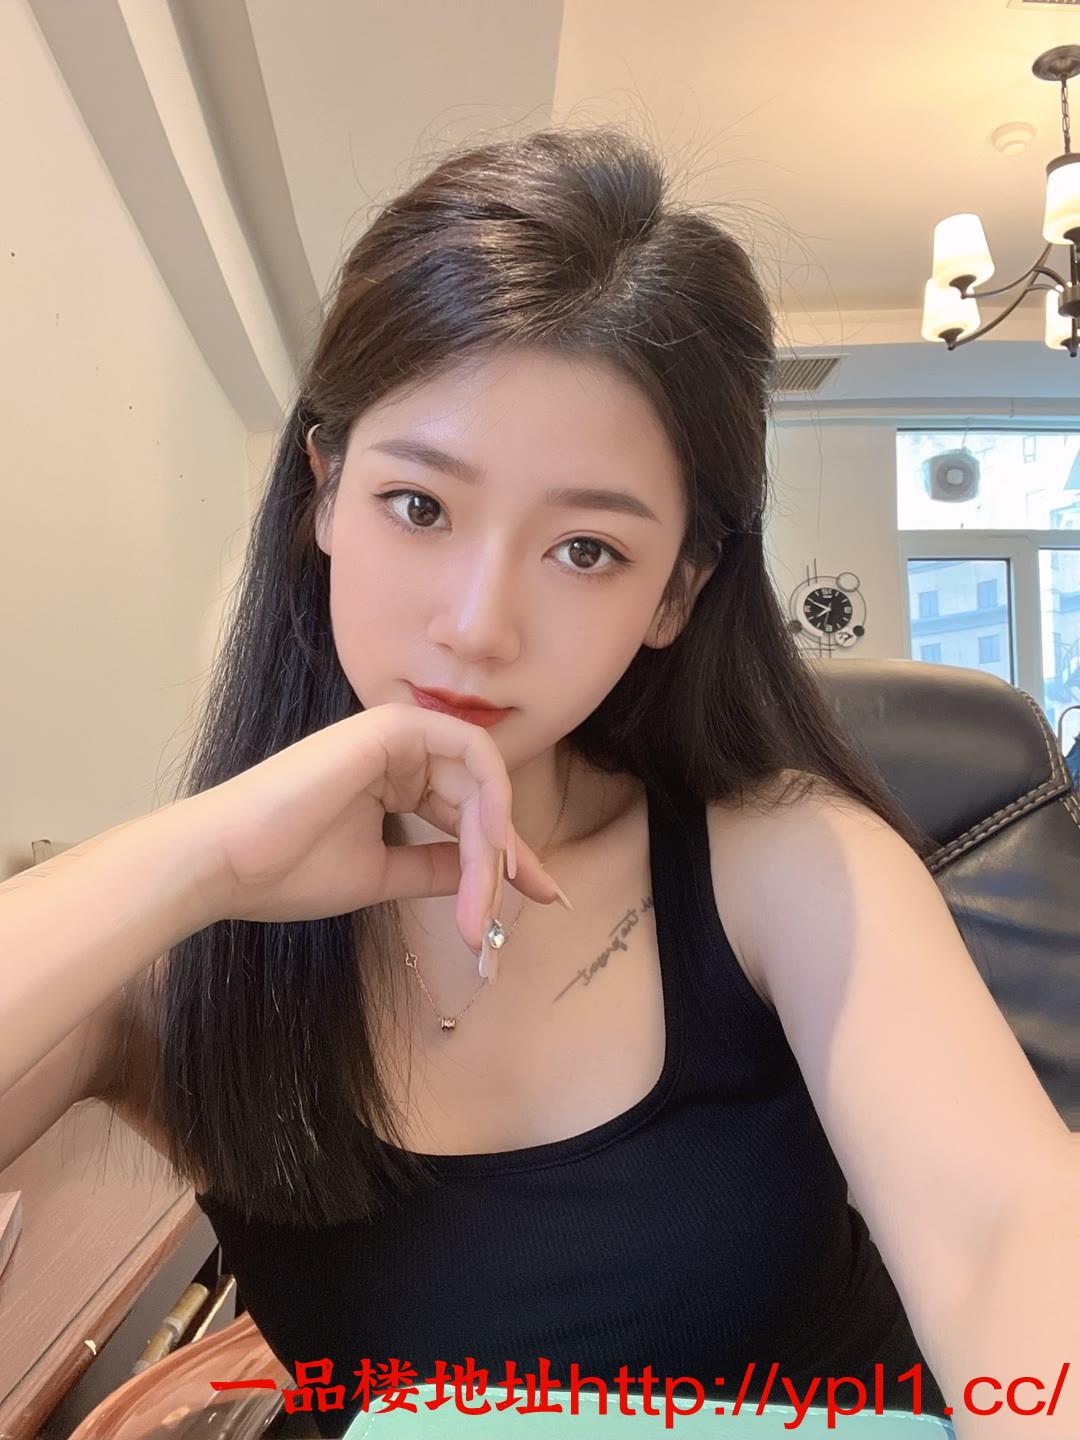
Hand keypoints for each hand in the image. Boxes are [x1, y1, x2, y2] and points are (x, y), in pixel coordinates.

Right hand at [186, 703, 561, 955]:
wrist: (228, 864)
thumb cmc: (288, 871)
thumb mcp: (382, 875)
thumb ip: (436, 869)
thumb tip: (487, 877)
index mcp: (395, 778)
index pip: (470, 812)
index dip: (509, 856)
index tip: (541, 894)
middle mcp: (401, 750)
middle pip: (483, 798)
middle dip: (509, 857)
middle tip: (526, 904)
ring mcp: (398, 734)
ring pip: (483, 783)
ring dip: (496, 844)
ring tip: (489, 901)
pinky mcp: (394, 728)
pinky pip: (472, 755)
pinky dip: (491, 800)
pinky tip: (492, 851)